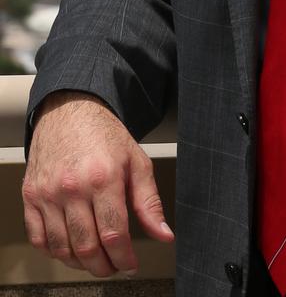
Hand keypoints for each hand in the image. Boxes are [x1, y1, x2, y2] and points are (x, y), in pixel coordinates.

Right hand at [22, 91, 174, 277]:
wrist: (70, 110)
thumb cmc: (104, 135)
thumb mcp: (137, 162)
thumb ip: (150, 202)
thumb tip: (163, 234)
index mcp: (103, 178)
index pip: (114, 234)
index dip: (124, 258)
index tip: (131, 264)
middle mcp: (72, 188)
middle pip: (87, 246)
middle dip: (104, 266)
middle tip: (114, 266)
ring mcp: (48, 193)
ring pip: (62, 247)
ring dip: (80, 262)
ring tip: (95, 259)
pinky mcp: (31, 196)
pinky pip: (39, 238)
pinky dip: (54, 251)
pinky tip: (70, 248)